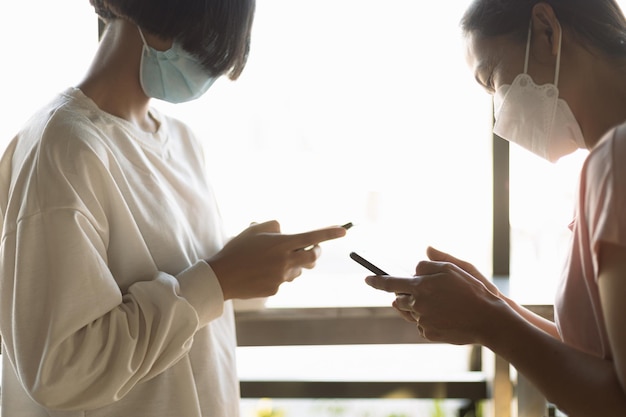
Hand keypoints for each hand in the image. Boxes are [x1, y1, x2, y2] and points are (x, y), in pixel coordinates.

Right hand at [208, 220, 346, 299]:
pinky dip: (277, 276)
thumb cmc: (236, 250)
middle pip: (312, 258)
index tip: (344, 230)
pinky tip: (260, 273)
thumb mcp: (253, 230)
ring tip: (271, 261)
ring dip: (293, 265)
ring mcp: (281, 277)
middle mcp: (285, 261)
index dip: (330, 233)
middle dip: (315, 253)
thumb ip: (274, 226)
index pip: (312, 237)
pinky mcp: (275, 290)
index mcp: (281, 244)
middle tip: (311, 249)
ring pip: (297, 270)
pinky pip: (283, 281)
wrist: (221, 277)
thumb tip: (285, 231)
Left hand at [365, 250, 505, 344]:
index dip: (376, 281)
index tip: (366, 279)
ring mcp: (422, 321)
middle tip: (427, 292)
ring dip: (417, 307)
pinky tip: (445, 317)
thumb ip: (432, 263)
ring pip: (409, 312)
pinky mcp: (429, 335)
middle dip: (406, 294)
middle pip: (399, 299)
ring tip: (439, 304)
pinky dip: (427, 320)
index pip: (390, 282)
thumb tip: (419, 258)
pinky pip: (420, 325)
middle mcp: (417, 305)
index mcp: (420, 286)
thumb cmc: (473, 290)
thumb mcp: (454, 268)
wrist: (489, 320)